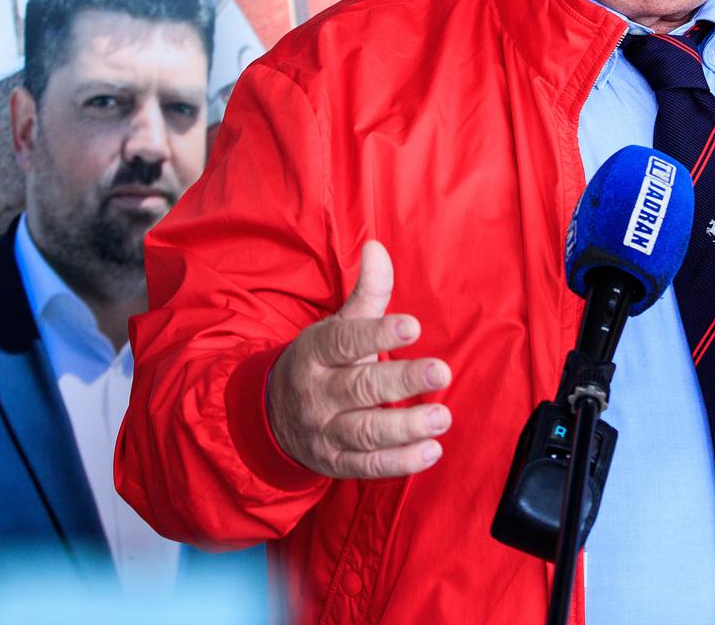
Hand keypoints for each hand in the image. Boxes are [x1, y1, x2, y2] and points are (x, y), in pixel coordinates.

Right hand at [266, 241, 451, 478]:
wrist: (272, 416)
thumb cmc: (321, 362)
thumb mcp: (337, 326)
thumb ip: (366, 293)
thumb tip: (376, 248)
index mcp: (315, 353)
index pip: (344, 342)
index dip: (377, 334)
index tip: (412, 326)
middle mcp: (317, 393)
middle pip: (359, 388)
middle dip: (402, 381)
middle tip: (442, 372)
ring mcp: (325, 431)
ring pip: (365, 432)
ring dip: (406, 427)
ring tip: (442, 416)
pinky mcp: (336, 462)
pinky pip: (368, 466)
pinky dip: (400, 462)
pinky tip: (431, 450)